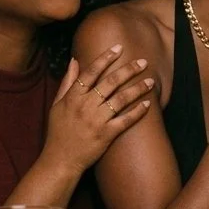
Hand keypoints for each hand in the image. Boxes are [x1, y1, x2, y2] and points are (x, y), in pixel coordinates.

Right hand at [42, 44, 155, 175]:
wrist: (59, 161)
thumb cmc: (58, 132)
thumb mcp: (57, 105)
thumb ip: (67, 82)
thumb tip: (74, 60)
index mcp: (73, 97)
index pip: (91, 72)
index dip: (105, 58)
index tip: (118, 47)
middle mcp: (85, 106)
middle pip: (110, 82)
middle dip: (129, 70)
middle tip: (143, 61)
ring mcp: (96, 121)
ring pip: (121, 99)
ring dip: (138, 88)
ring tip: (150, 81)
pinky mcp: (106, 135)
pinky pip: (125, 120)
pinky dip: (137, 112)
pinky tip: (148, 105)